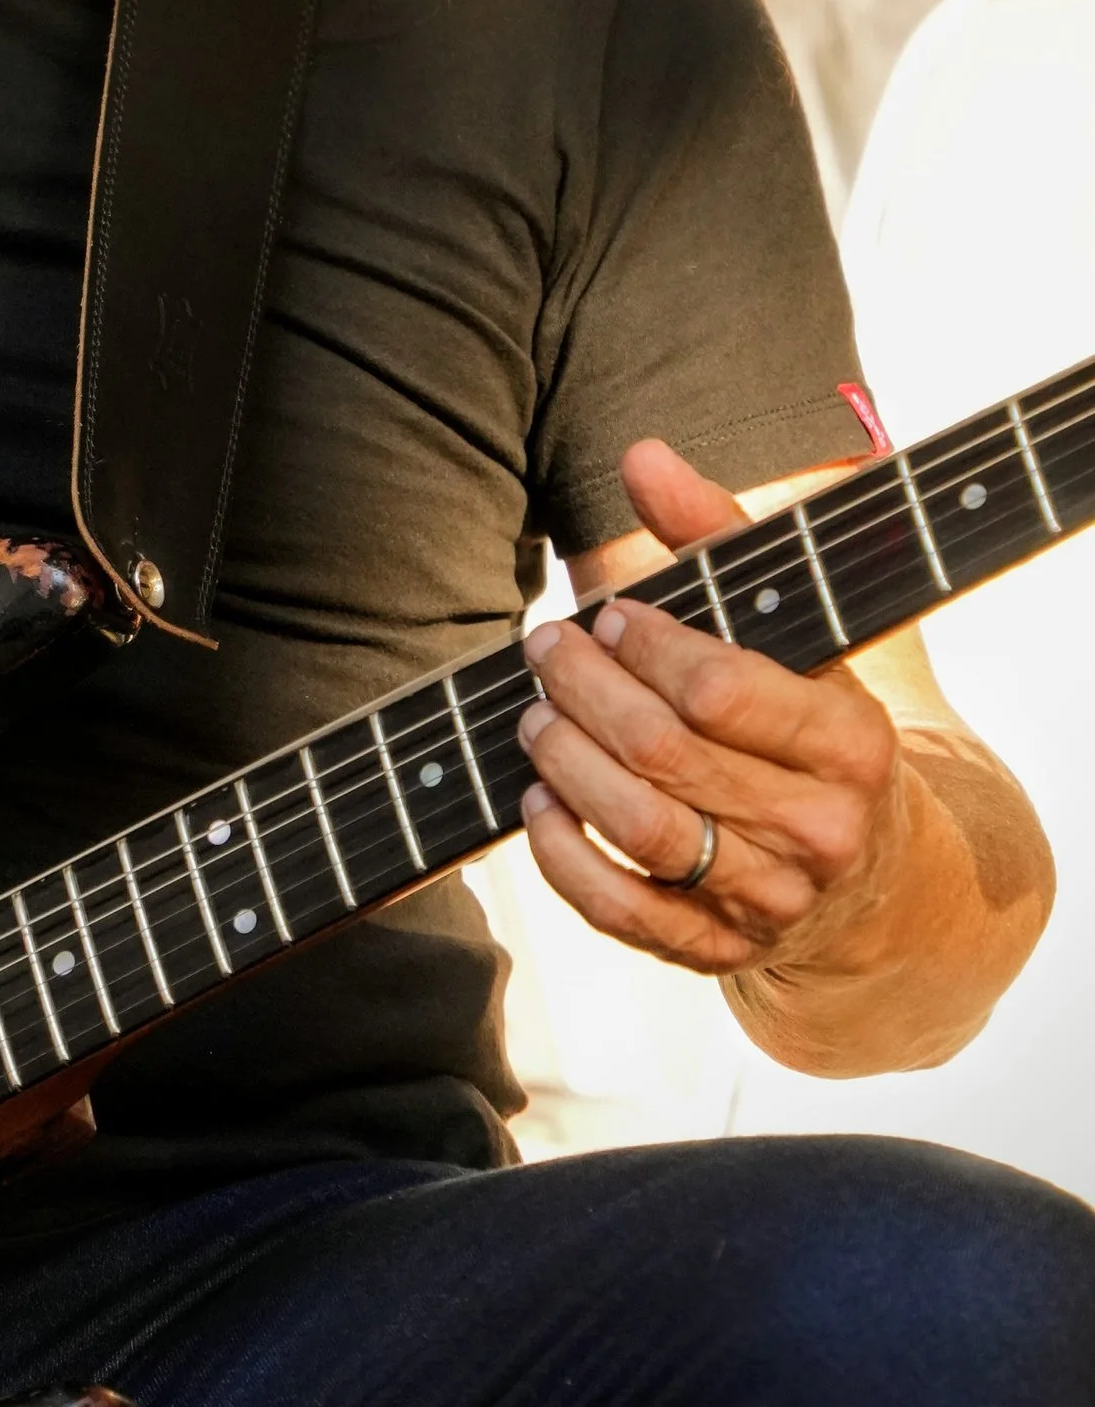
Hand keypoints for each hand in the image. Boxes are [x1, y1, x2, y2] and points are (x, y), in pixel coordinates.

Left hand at [516, 440, 906, 983]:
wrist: (873, 874)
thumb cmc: (808, 723)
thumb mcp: (789, 628)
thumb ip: (717, 537)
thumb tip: (641, 455)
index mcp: (850, 741)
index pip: (721, 691)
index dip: (645, 648)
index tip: (606, 616)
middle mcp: (820, 828)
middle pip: (667, 757)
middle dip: (586, 695)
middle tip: (543, 652)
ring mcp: (771, 899)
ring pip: (644, 833)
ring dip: (566, 768)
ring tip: (532, 720)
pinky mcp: (719, 951)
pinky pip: (626, 914)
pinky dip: (566, 860)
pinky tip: (536, 807)